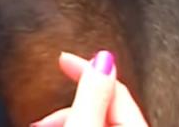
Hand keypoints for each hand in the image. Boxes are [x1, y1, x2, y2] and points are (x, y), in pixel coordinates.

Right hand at [31, 51, 148, 126]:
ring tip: (46, 126)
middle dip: (69, 103)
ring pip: (98, 117)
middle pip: (102, 102)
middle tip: (44, 116)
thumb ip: (93, 93)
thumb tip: (102, 58)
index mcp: (134, 121)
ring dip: (69, 117)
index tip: (62, 57)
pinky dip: (77, 125)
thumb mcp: (85, 124)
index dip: (83, 65)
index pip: (111, 78)